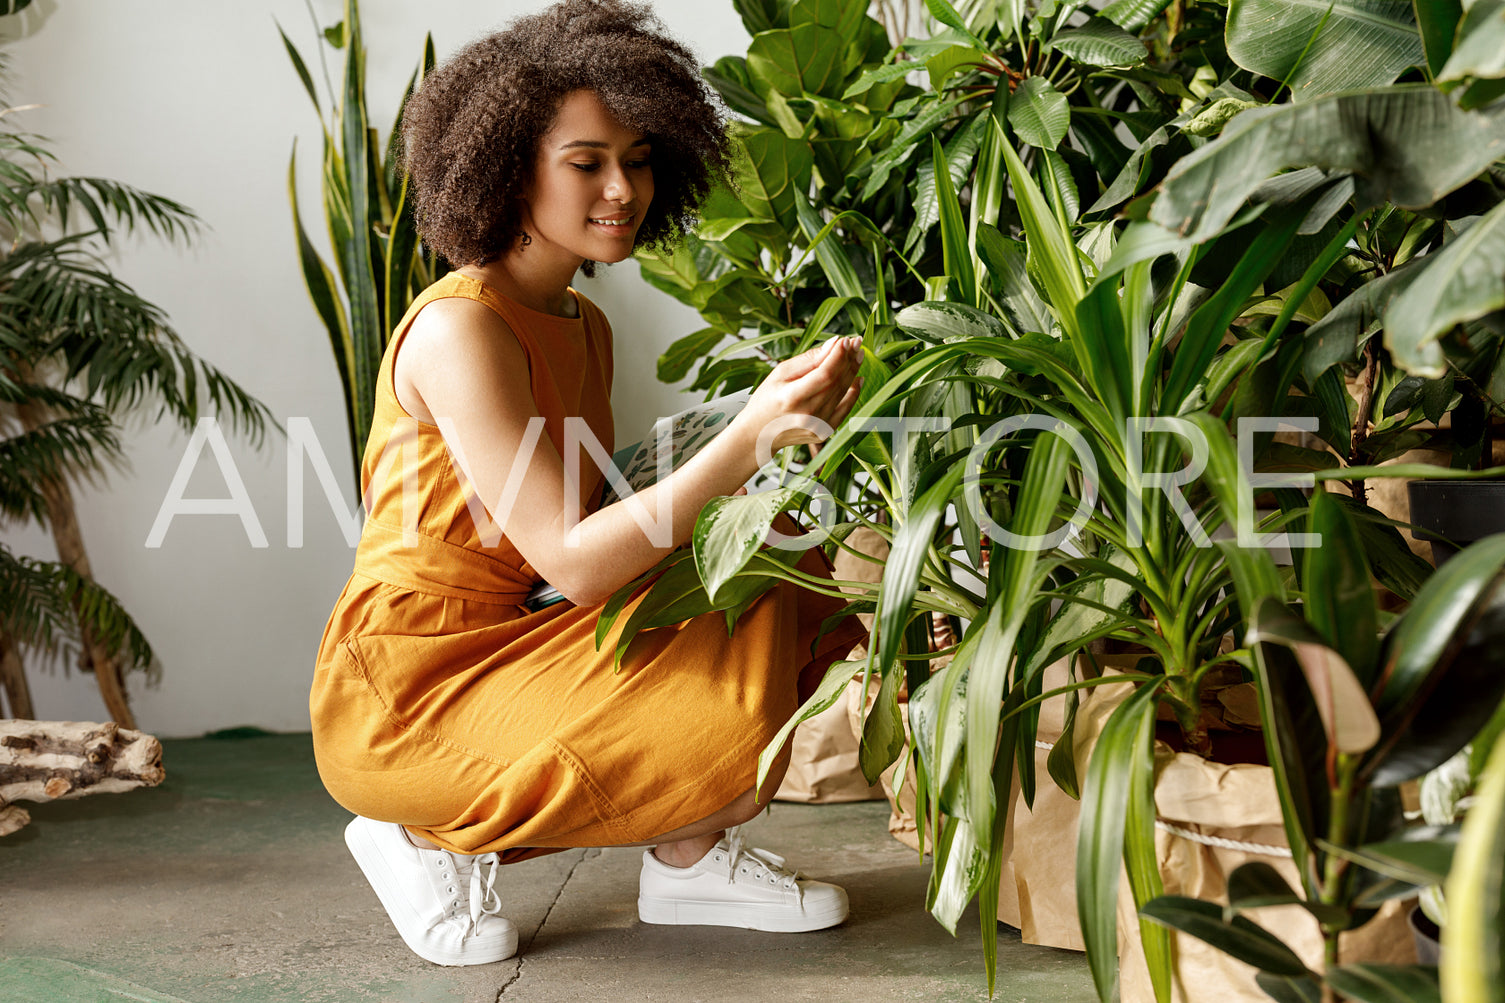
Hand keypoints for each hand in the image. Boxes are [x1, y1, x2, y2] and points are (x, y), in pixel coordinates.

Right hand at [734, 336, 863, 455]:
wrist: (758, 434)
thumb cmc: (766, 399)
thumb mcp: (780, 374)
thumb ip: (808, 359)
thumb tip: (835, 343)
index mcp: (792, 398)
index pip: (824, 374)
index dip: (838, 355)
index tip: (846, 339)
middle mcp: (807, 414)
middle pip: (836, 382)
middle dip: (848, 359)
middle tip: (857, 342)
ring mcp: (817, 426)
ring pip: (842, 393)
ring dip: (852, 372)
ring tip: (857, 355)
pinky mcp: (824, 433)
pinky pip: (845, 410)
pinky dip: (853, 393)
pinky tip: (858, 378)